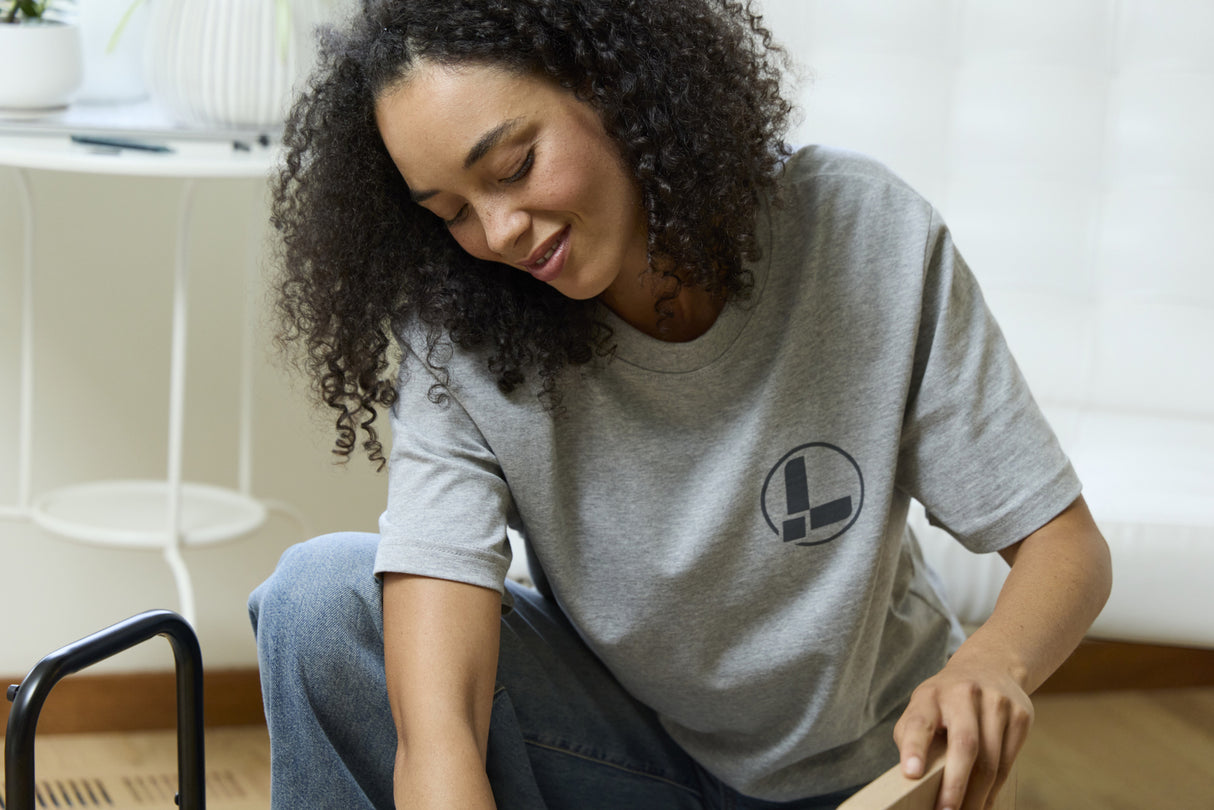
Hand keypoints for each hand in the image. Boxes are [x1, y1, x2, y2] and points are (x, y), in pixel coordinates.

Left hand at [892, 651, 1032, 809]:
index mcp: (931, 694)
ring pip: (991, 760)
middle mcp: (964, 694)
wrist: (989, 666)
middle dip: (955, 785)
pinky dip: (995, 788)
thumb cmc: (945, 699)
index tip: (911, 773)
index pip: (920, 721)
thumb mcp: (921, 707)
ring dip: (978, 795)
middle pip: (965, 745)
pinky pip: (1008, 762)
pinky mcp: (1021, 715)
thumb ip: (912, 737)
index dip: (914, 748)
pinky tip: (984, 802)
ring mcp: (997, 702)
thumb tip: (912, 777)